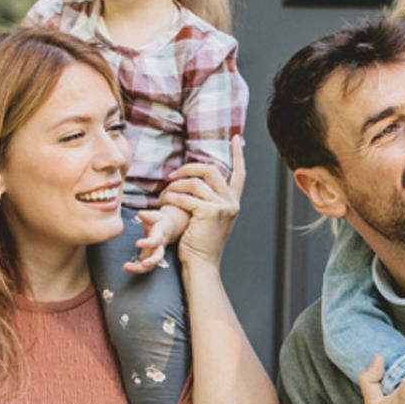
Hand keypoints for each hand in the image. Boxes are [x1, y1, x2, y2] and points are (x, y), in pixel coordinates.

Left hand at [123, 210, 173, 273]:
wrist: (167, 228)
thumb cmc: (159, 221)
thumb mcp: (156, 215)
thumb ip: (148, 216)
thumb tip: (140, 213)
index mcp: (160, 235)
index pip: (156, 241)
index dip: (147, 243)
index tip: (137, 244)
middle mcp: (159, 247)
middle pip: (157, 258)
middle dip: (150, 262)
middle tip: (140, 264)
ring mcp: (154, 254)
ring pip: (150, 266)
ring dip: (139, 268)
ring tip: (126, 267)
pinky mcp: (149, 258)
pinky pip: (144, 266)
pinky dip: (136, 268)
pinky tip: (126, 268)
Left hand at [159, 137, 246, 268]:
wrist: (202, 265)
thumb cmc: (200, 244)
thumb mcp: (210, 219)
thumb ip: (209, 200)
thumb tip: (197, 182)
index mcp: (234, 202)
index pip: (240, 173)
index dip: (237, 154)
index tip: (235, 139)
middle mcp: (231, 202)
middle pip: (211, 170)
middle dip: (188, 169)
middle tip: (172, 176)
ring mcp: (222, 206)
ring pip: (195, 182)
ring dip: (174, 186)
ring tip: (164, 195)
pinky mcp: (209, 212)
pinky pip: (185, 196)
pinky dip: (171, 198)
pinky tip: (164, 204)